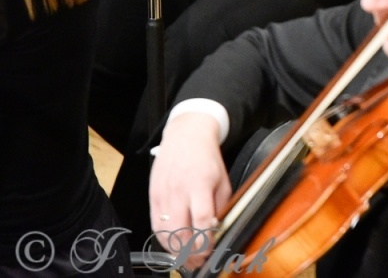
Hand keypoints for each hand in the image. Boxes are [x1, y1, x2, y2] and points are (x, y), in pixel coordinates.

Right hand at [148, 113, 230, 266]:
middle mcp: (178, 191)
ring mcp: (162, 195)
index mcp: (199, 185)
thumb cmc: (207, 159)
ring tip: (186, 259)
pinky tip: (173, 246)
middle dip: (189, 251)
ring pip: (164, 232)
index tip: (211, 249)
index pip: (201, 219)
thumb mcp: (223, 180)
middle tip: (199, 261)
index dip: (205, 239)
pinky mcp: (152, 197)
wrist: (185, 138)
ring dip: (175, 250)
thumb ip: (220, 205)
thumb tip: (216, 230)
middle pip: (180, 230)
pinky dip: (163, 240)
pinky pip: (155, 226)